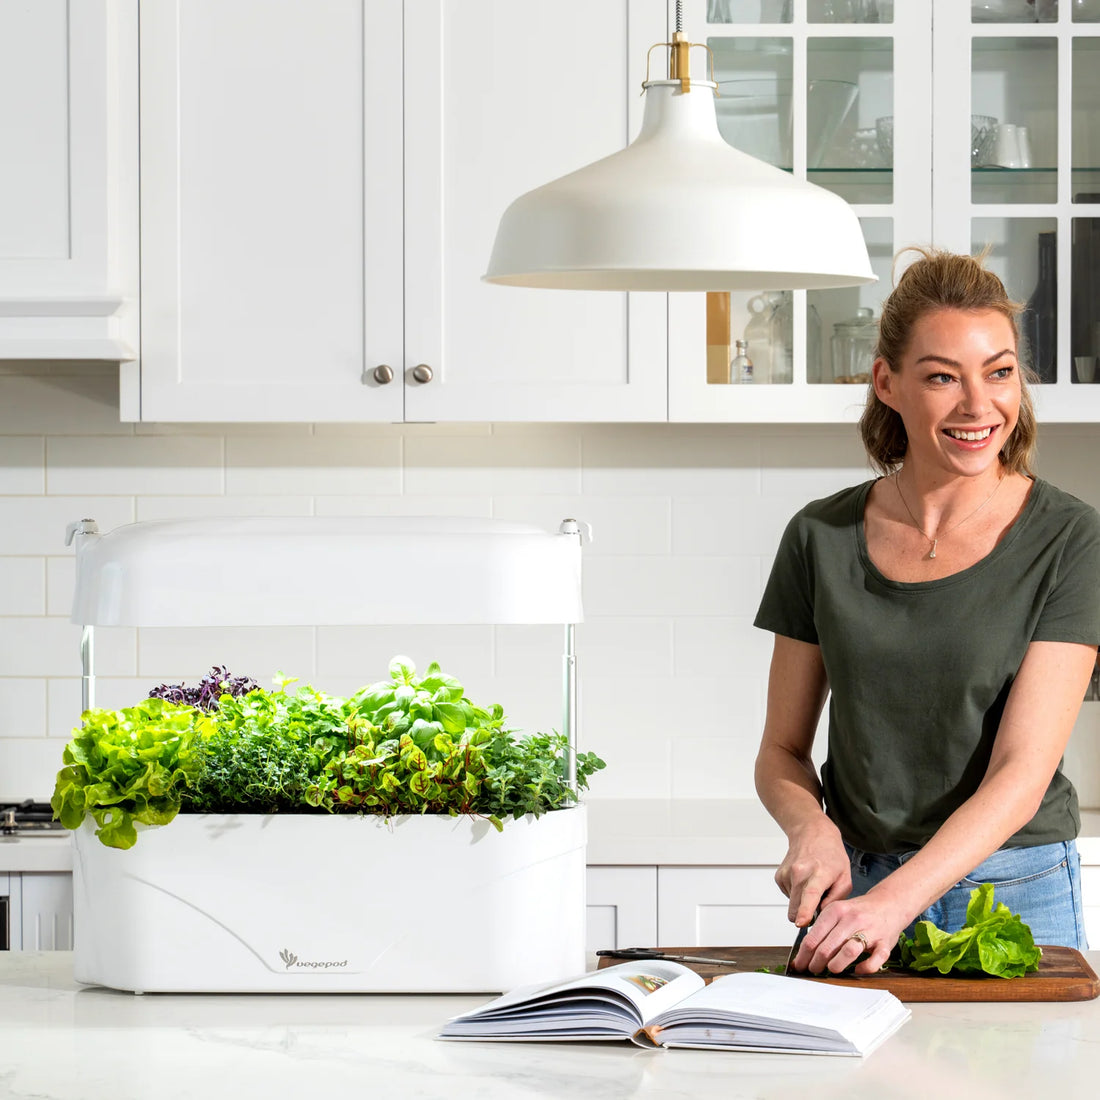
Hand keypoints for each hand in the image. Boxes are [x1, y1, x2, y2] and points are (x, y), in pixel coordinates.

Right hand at [774, 816, 851, 928]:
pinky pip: (788, 896)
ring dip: (802, 902)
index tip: (801, 922)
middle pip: (797, 905)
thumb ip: (836, 899)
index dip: (805, 910)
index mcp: (820, 872)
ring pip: (793, 904)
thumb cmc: (831, 855)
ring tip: (812, 886)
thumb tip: (822, 916)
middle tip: (818, 909)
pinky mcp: (779, 876)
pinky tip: (803, 882)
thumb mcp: (845, 878)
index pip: (811, 893)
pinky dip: (796, 894)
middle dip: (805, 916)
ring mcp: (787, 873)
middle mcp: (799, 871)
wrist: (812, 834)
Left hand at [790, 891, 908, 975]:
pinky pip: (875, 959)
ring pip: (849, 951)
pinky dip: (865, 968)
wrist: (889, 903)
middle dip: (816, 963)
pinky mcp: (885, 943)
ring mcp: (870, 931)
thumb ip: (822, 928)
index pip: (813, 937)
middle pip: (827, 947)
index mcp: (836, 910)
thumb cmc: (860, 911)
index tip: (799, 964)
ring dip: (836, 965)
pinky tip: (857, 969)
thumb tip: (804, 951)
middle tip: (813, 970)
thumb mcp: (837, 911)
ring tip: (831, 970)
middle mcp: (851, 919)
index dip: (803, 955)